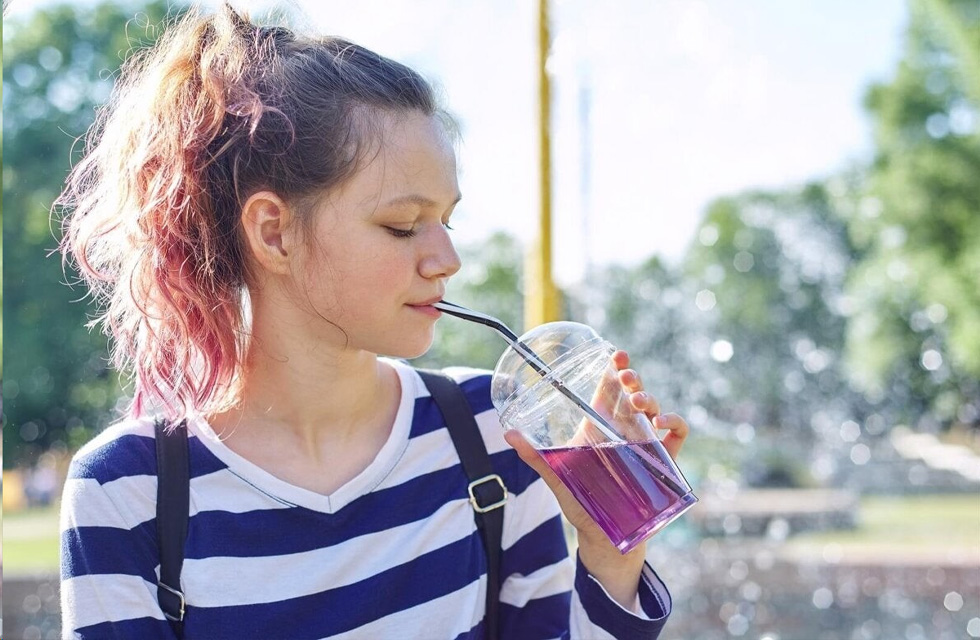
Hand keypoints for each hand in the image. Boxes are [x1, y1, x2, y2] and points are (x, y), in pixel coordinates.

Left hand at [504, 350, 690, 608]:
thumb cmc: (582, 504)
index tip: (615, 354)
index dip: (614, 368)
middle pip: (632, 393)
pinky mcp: (664, 460)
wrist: (607, 539)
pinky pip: (677, 434)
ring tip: (637, 400)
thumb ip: (535, 457)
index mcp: (601, 426)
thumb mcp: (557, 477)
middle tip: (626, 375)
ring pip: (654, 408)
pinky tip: (662, 423)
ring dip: (649, 398)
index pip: (609, 389)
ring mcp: (646, 443)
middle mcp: (624, 430)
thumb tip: (508, 434)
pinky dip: (674, 422)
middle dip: (632, 378)